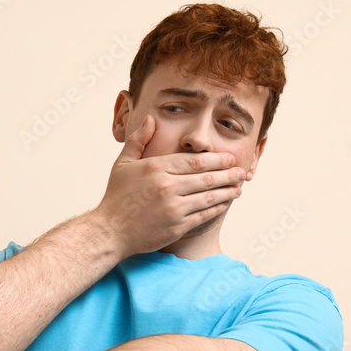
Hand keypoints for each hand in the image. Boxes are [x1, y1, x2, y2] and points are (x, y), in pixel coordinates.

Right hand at [92, 115, 245, 256]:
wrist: (109, 232)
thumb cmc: (116, 198)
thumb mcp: (122, 164)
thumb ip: (138, 140)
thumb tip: (151, 118)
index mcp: (156, 168)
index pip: (195, 161)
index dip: (217, 159)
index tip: (229, 158)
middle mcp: (167, 187)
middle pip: (207, 178)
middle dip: (228, 173)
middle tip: (241, 171)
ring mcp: (173, 208)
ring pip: (209, 196)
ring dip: (228, 190)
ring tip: (239, 186)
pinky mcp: (177, 226)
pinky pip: (204, 215)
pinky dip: (217, 207)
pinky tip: (224, 202)